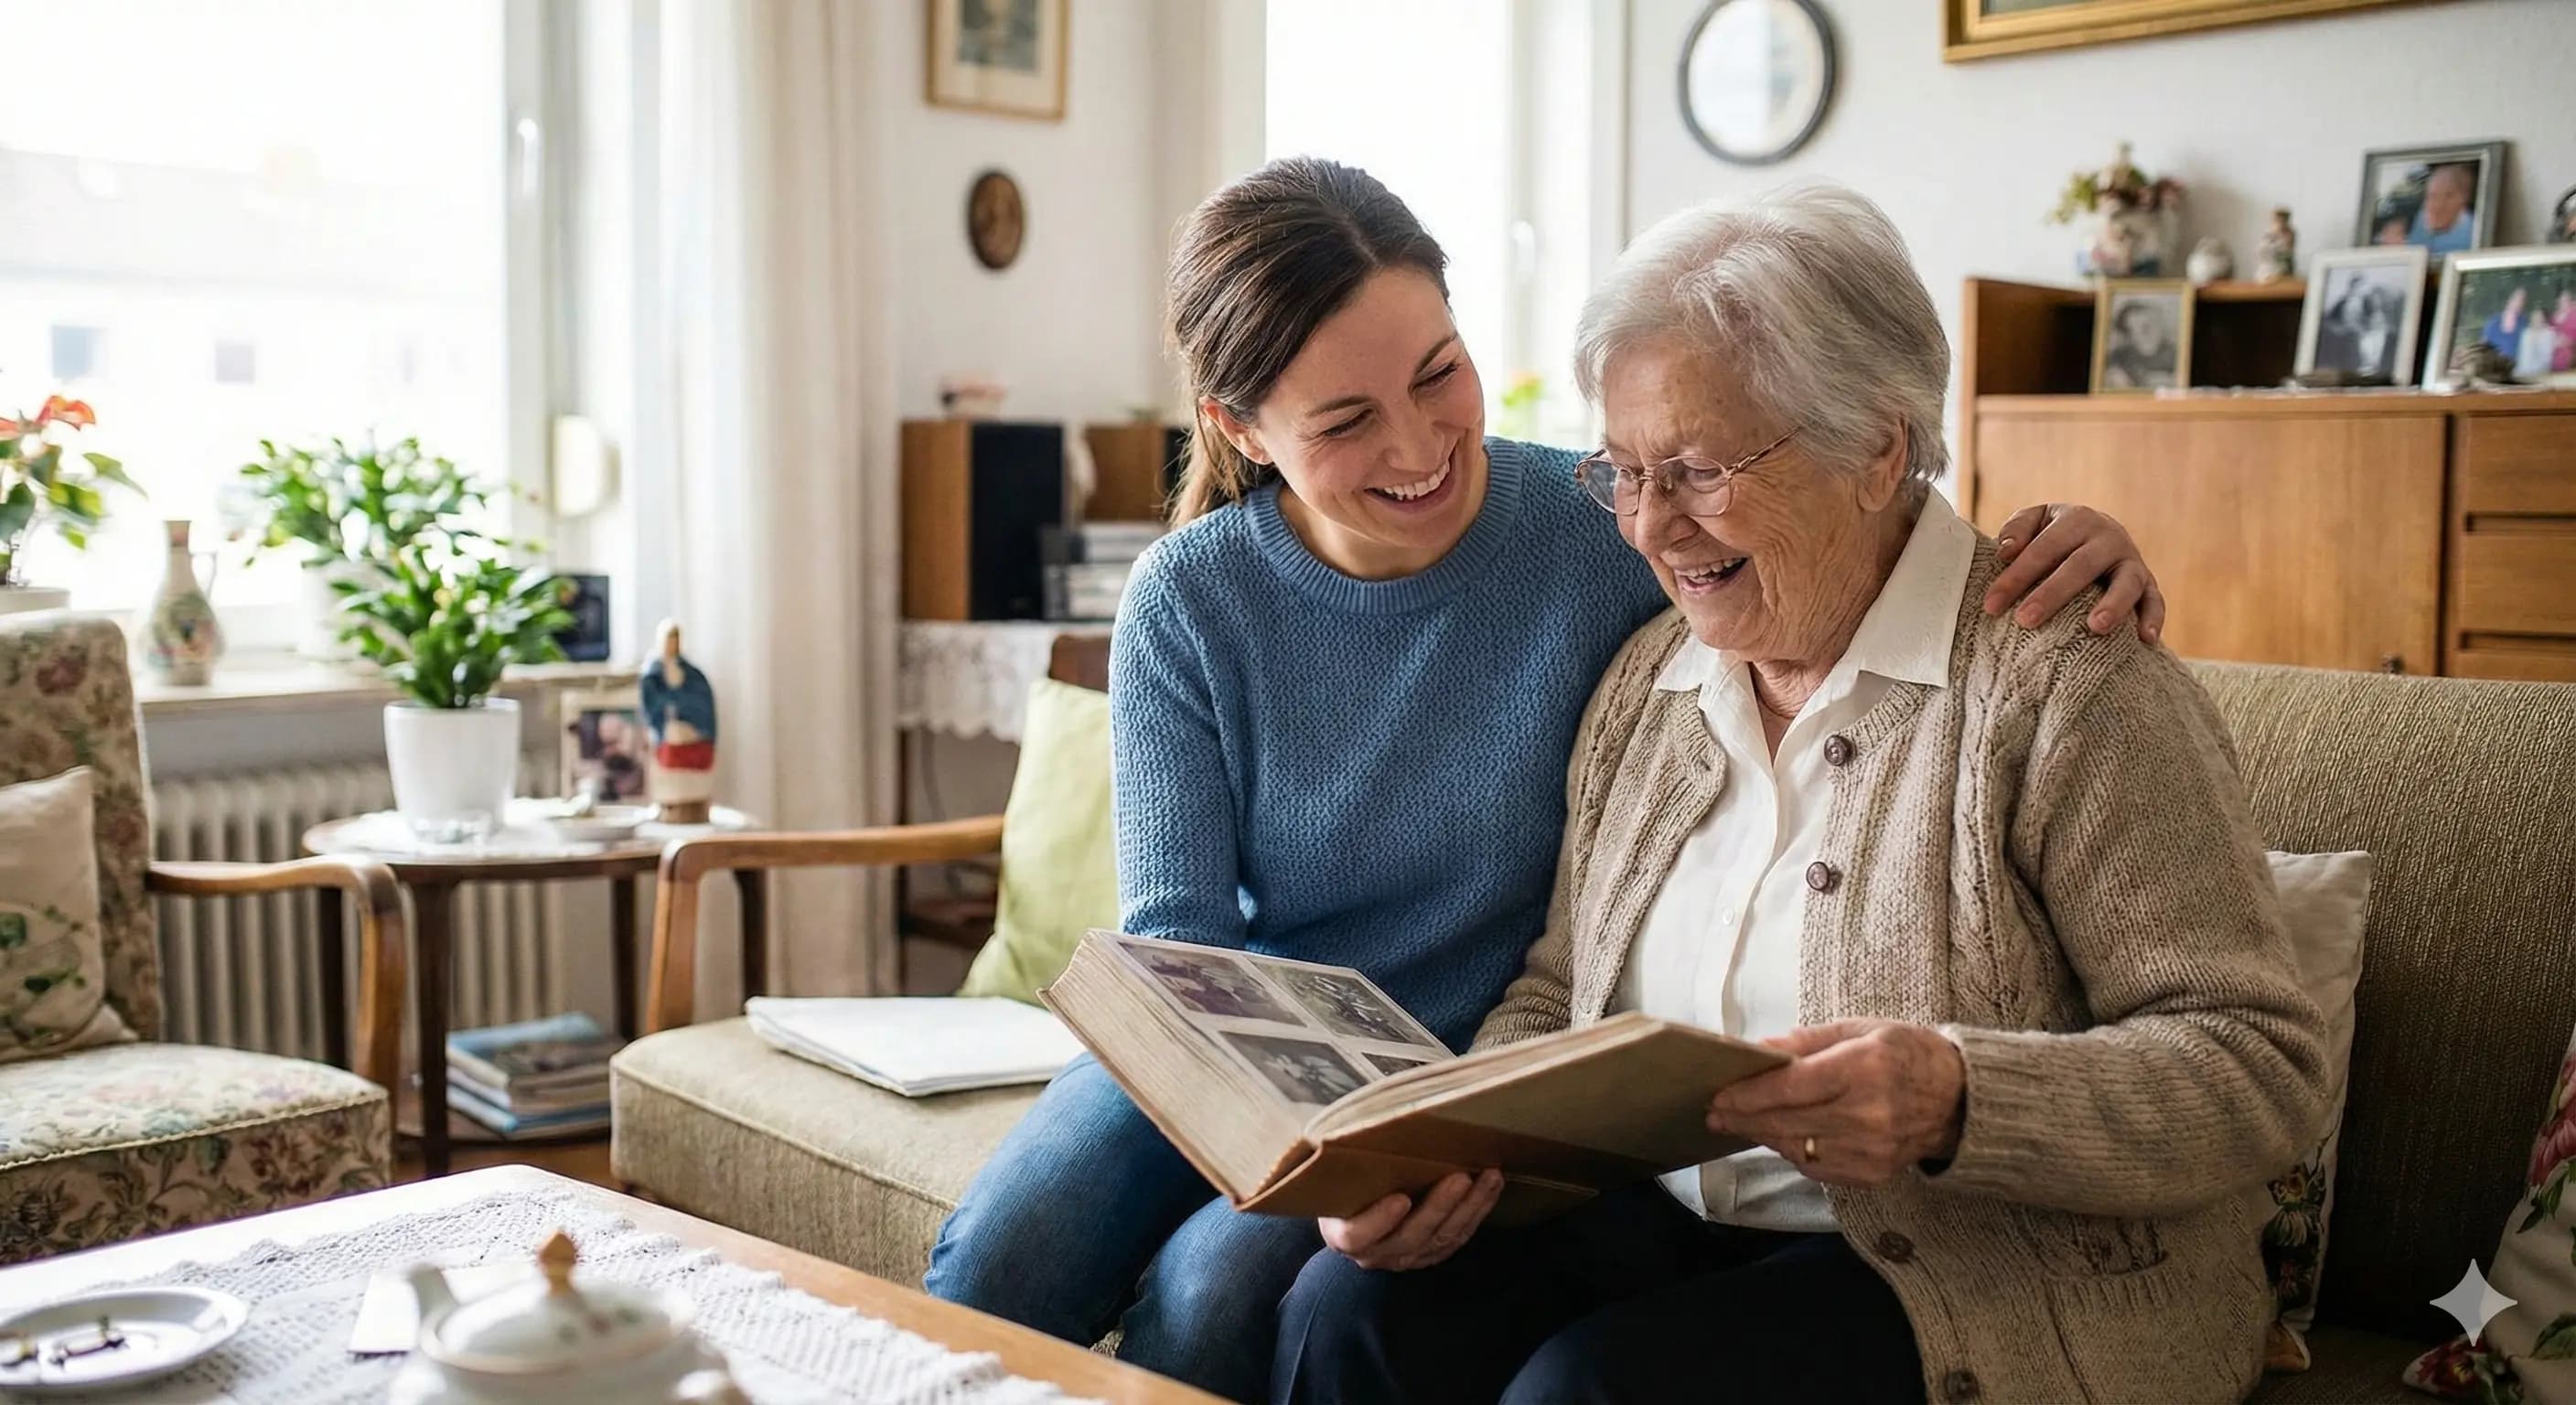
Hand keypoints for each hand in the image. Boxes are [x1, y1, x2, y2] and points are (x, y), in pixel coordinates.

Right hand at [1319, 1169, 1504, 1271]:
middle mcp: (1376, 1253)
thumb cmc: (1346, 1191)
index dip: (1379, 1220)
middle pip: (1410, 1236)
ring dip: (1469, 1207)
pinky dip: (1478, 1211)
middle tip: (1460, 1179)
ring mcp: (1406, 1257)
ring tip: (1489, 1177)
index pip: (1357, 1235)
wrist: (1356, 1220)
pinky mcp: (1431, 1254)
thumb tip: (1366, 1125)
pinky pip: (1458, 1237)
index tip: (1400, 1198)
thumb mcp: (1337, 1181)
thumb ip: (1349, 1165)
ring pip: (1442, 1237)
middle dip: (1439, 1207)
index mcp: (1345, 1236)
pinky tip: (1492, 1187)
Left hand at [1705, 1020, 1965, 1187]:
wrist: (1960, 1100)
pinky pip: (1816, 1168)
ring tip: (1741, 1123)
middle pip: (1787, 1121)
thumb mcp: (1859, 1030)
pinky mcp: (1873, 1175)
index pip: (1791, 1088)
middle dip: (1744, 1118)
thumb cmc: (1906, 1054)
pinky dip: (1793, 1151)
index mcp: (1864, 1069)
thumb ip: (1806, 1043)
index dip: (1748, 1095)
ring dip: (1764, 1136)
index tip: (1718, 1096)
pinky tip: (1780, 1137)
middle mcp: (1868, 1114)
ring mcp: (1872, 1150)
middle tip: (1714, 1113)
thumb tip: (1757, 1051)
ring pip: (1796, 1148)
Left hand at [1984, 503, 2165, 642]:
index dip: (2016, 577)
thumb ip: (2017, 530)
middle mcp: (2108, 537)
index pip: (2042, 549)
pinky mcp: (2149, 583)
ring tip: (2095, 627)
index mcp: (2077, 519)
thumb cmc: (2057, 535)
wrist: (2102, 534)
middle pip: (2080, 566)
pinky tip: (2146, 639)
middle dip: (2052, 594)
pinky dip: (2153, 618)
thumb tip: (2006, 551)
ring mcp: (2132, 561)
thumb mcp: (2036, 521)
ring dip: (2113, 604)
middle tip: (2026, 620)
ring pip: (2126, 582)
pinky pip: (2155, 600)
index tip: (1991, 605)